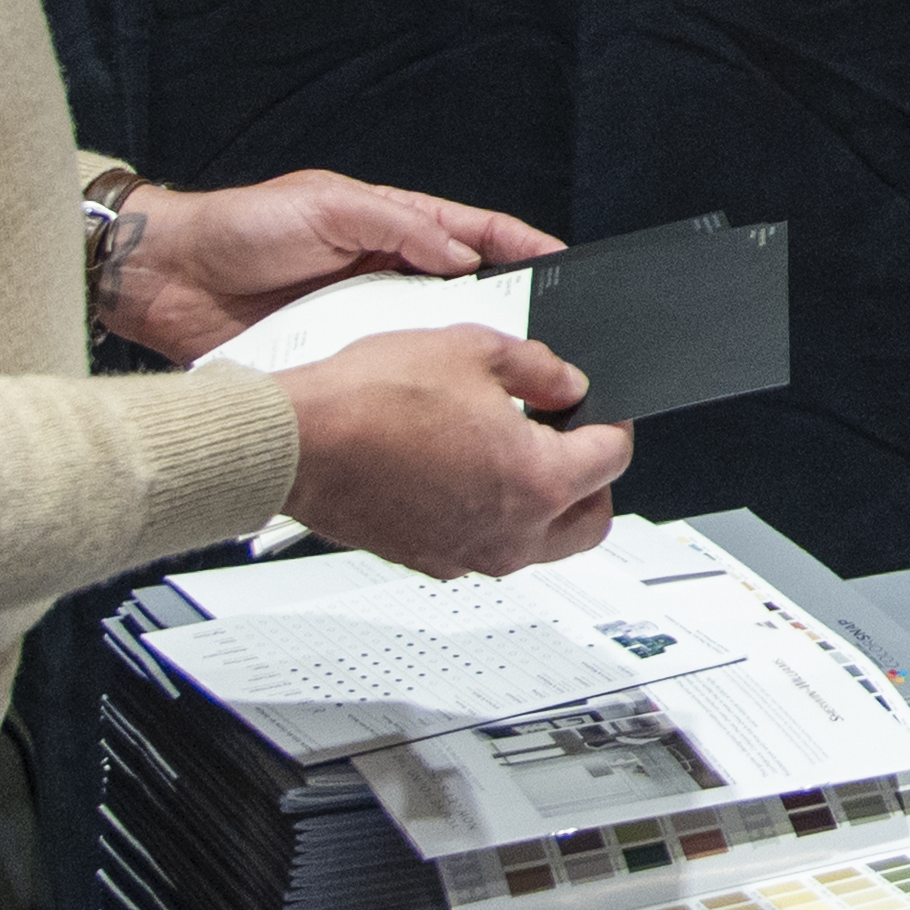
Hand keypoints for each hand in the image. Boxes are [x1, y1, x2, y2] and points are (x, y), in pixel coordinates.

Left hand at [98, 168, 562, 364]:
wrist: (166, 282)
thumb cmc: (238, 229)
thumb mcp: (327, 206)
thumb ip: (399, 225)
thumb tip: (461, 253)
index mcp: (392, 228)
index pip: (472, 234)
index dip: (519, 247)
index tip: (561, 262)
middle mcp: (384, 277)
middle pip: (462, 296)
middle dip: (502, 313)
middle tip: (541, 335)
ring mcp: (362, 323)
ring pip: (428, 343)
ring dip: (453, 356)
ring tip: (492, 374)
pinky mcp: (336, 363)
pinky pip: (383, 377)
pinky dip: (405, 388)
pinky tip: (429, 401)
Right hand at [274, 328, 634, 580]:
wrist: (297, 443)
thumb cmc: (370, 400)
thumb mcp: (474, 349)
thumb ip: (540, 368)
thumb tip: (566, 382)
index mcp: (538, 481)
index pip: (612, 458)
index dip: (610, 421)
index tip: (594, 406)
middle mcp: (511, 533)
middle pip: (592, 520)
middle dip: (593, 479)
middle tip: (571, 439)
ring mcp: (469, 554)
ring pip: (541, 544)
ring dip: (546, 505)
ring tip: (516, 453)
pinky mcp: (430, 560)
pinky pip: (486, 546)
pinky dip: (493, 517)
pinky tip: (465, 473)